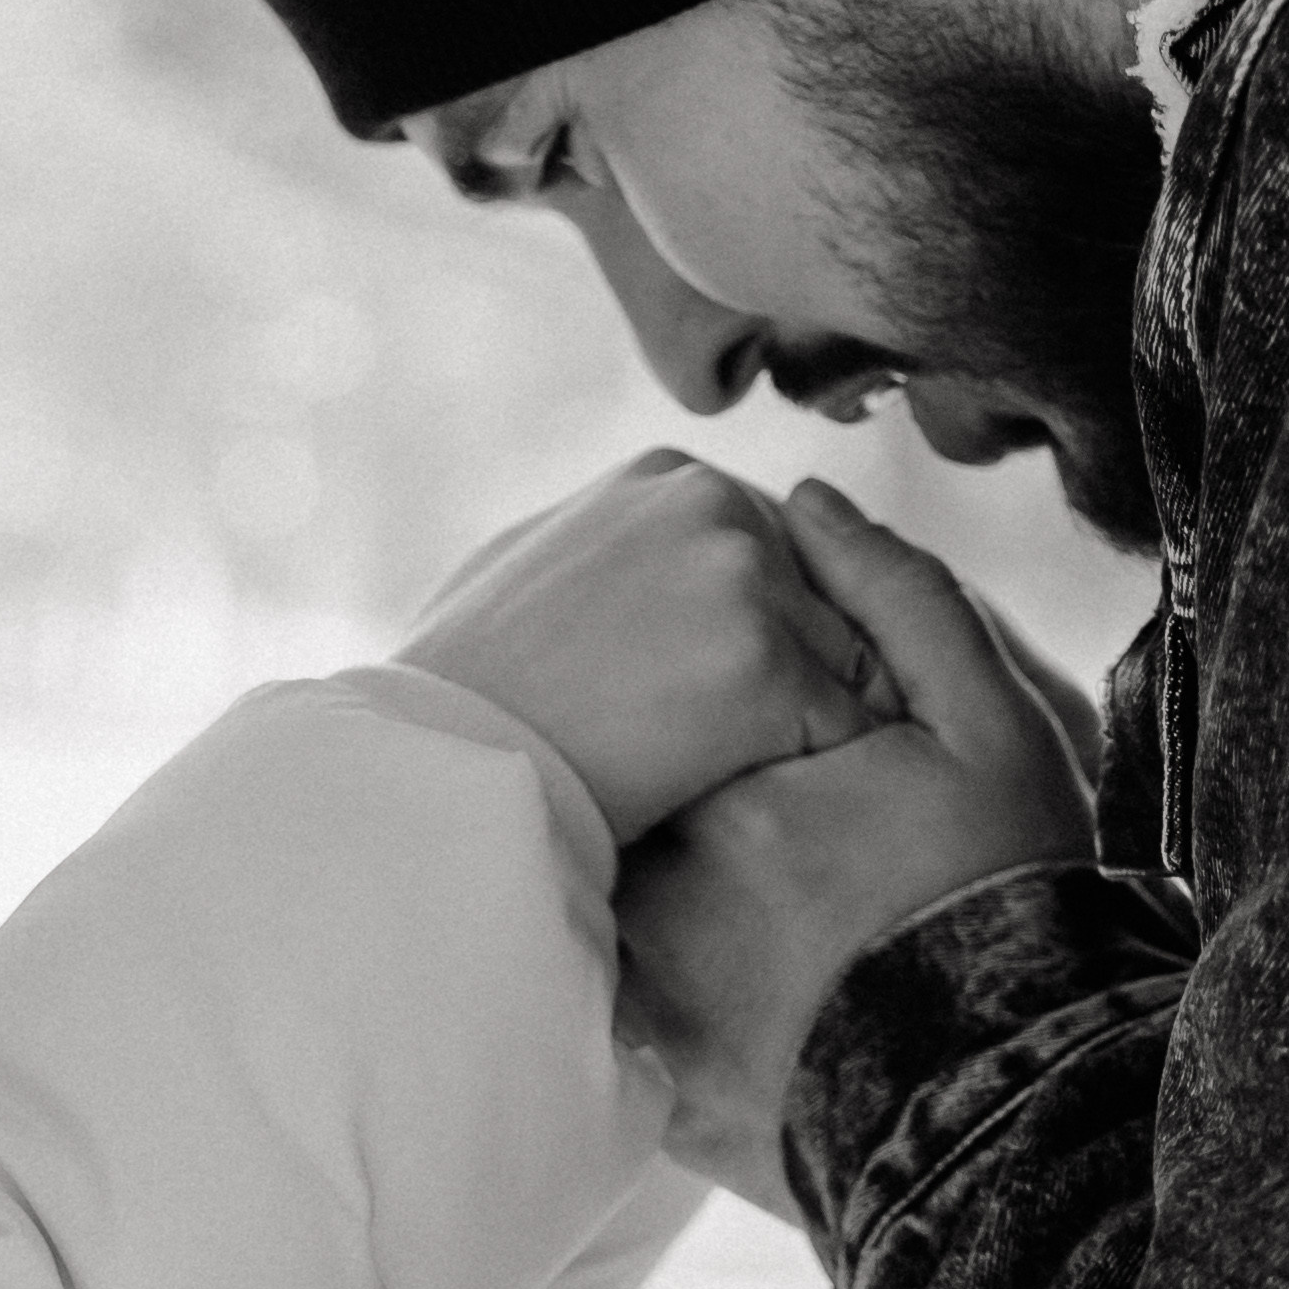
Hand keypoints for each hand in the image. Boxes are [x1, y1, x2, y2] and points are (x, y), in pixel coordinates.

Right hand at [400, 452, 901, 847]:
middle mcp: (715, 506)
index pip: (774, 546)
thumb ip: (601, 537)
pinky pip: (843, 728)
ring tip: (764, 783)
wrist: (444, 765)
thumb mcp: (520, 564)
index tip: (720, 695)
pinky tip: (766, 811)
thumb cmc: (462, 684)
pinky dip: (816, 776)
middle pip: (819, 596)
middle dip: (799, 671)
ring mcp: (746, 583)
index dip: (757, 630)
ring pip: (843, 660)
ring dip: (812, 724)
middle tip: (759, 750)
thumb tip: (626, 544)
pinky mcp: (768, 670)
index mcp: (666, 477)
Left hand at [615, 480, 1097, 1206]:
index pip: (660, 711)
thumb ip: (900, 601)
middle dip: (659, 793)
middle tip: (769, 827)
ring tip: (748, 904)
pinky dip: (653, 986)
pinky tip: (731, 979)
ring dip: (642, 889)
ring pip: (606, 909)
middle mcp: (662, 899)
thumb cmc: (1009, 901)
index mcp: (728, 797)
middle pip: (619, 810)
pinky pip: (616, 1015)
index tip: (761, 735)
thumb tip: (807, 502)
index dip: (708, 708)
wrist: (1018, 1100)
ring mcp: (651, 1001)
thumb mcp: (987, 728)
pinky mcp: (660, 1089)